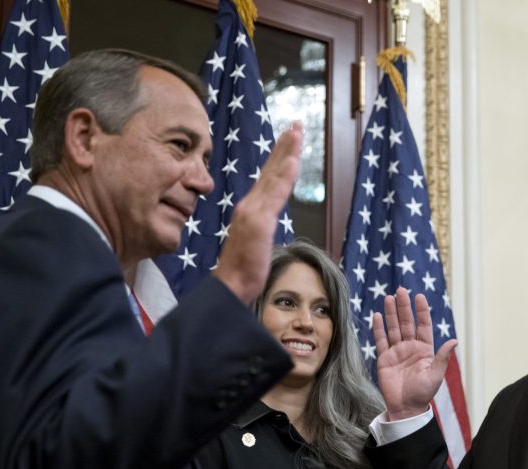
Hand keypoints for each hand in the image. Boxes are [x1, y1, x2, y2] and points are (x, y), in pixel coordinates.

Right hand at [213, 122, 302, 303]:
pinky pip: (275, 194)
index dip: (279, 157)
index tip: (289, 138)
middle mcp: (250, 205)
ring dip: (286, 153)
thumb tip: (267, 224)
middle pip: (270, 169)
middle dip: (285, 145)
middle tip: (297, 124)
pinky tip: (292, 160)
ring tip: (297, 132)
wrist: (230, 284)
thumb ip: (262, 227)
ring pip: (274, 176)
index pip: (268, 177)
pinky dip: (284, 176)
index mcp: (251, 209)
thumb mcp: (255, 242)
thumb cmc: (242, 268)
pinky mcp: (259, 221)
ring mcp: (254, 211)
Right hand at [373, 288, 456, 419]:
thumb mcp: (435, 375)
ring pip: (393, 328)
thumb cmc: (423, 393)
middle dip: (404, 307)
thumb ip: (442, 357)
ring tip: (388, 298)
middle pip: (407, 322)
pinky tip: (377, 315)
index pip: (423, 325)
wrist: (405, 408)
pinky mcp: (384, 358)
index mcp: (425, 349)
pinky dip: (379, 328)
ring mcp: (397, 351)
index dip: (421, 311)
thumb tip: (454, 341)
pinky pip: (381, 340)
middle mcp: (411, 347)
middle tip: (400, 290)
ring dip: (390, 313)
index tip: (419, 297)